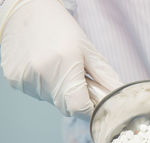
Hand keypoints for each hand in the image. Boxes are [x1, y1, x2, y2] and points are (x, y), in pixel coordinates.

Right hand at [0, 0, 121, 119]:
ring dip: (59, 91)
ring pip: (51, 101)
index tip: (94, 103)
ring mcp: (25, 78)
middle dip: (76, 99)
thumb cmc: (60, 27)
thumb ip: (105, 76)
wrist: (25, 10)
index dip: (89, 110)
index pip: (78, 107)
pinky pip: (37, 94)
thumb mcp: (88, 49)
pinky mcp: (14, 80)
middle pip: (66, 107)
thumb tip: (119, 95)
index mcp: (64, 64)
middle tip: (77, 79)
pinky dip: (44, 86)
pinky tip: (44, 67)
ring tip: (58, 67)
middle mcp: (42, 73)